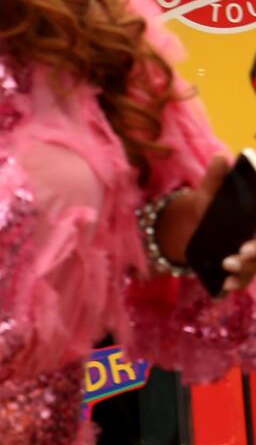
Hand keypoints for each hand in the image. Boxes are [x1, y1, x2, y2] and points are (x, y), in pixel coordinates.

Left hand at [157, 157, 255, 291]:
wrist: (195, 224)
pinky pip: (241, 279)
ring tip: (226, 269)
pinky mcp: (240, 270)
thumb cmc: (210, 205)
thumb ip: (216, 177)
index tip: (248, 244)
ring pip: (254, 267)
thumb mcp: (209, 192)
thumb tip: (221, 156)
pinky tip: (224, 287)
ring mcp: (251, 257)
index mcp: (254, 221)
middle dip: (255, 253)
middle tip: (239, 254)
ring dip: (243, 272)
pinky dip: (234, 283)